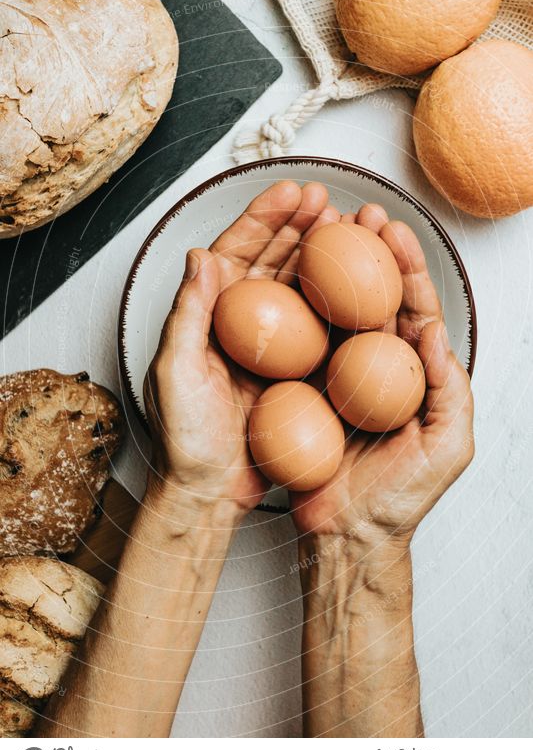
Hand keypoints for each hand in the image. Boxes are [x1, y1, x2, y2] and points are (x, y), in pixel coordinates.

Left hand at [144, 180, 339, 521]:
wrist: (209, 491)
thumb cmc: (185, 438)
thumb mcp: (176, 372)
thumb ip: (188, 313)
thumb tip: (199, 254)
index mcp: (208, 316)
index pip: (236, 253)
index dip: (263, 218)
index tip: (291, 190)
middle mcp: (240, 325)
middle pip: (273, 263)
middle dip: (300, 227)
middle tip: (329, 200)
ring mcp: (270, 348)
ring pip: (300, 290)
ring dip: (322, 257)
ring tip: (350, 227)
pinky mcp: (293, 373)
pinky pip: (320, 331)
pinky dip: (338, 306)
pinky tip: (359, 287)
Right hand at [291, 204, 473, 549]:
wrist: (347, 536)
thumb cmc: (400, 498)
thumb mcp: (446, 447)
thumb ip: (450, 390)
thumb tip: (436, 334)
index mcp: (415, 375)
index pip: (413, 309)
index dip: (406, 267)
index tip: (393, 230)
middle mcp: (377, 369)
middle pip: (373, 299)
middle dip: (369, 252)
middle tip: (359, 213)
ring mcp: (339, 377)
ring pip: (335, 313)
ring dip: (330, 269)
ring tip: (323, 230)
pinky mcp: (305, 391)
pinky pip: (300, 345)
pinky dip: (294, 310)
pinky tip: (285, 281)